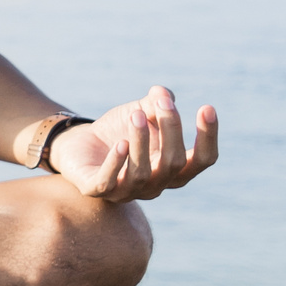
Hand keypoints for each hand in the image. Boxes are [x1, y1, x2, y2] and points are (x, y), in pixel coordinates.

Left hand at [50, 87, 218, 203]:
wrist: (78, 144)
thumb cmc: (118, 130)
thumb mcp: (140, 112)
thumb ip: (156, 104)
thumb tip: (164, 94)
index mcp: (173, 170)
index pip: (201, 161)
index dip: (208, 137)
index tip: (207, 108)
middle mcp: (155, 185)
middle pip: (173, 163)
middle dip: (171, 130)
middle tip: (163, 102)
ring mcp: (127, 192)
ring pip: (142, 173)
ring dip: (141, 141)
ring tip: (136, 114)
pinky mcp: (97, 190)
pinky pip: (108, 182)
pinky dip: (116, 164)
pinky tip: (120, 144)